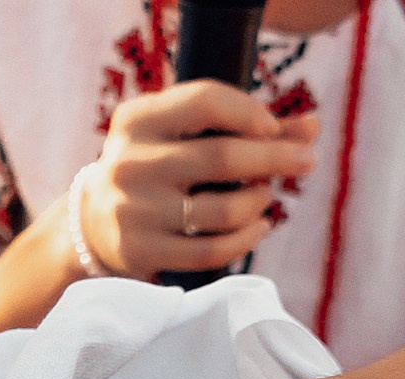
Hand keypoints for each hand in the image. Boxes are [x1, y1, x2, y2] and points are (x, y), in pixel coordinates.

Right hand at [83, 81, 316, 279]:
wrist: (93, 223)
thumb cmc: (156, 169)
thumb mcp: (183, 137)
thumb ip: (246, 128)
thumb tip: (311, 127)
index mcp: (138, 120)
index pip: (204, 101)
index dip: (249, 112)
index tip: (274, 127)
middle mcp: (130, 162)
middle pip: (221, 157)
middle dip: (275, 157)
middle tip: (307, 161)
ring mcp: (133, 209)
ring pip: (222, 208)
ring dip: (258, 201)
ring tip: (265, 197)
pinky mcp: (141, 250)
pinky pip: (212, 250)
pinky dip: (247, 238)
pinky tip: (259, 227)